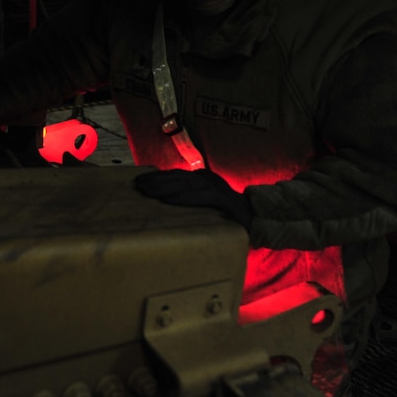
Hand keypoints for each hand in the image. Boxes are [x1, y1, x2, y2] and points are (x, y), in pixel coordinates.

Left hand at [133, 168, 253, 229]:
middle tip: (138, 185)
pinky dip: (184, 197)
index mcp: (204, 180)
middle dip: (156, 181)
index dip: (158, 177)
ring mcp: (218, 188)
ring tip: (148, 191)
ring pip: (187, 184)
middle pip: (178, 177)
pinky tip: (169, 199)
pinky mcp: (225, 199)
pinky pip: (201, 196)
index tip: (140, 180)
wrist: (259, 220)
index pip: (177, 176)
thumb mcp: (205, 207)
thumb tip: (164, 203)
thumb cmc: (228, 217)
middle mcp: (210, 180)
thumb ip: (190, 201)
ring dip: (165, 187)